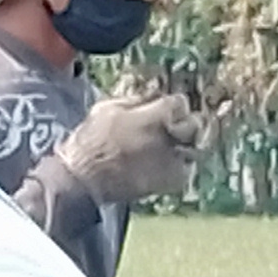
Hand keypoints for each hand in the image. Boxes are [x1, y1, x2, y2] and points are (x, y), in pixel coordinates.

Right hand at [55, 93, 202, 209]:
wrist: (84, 178)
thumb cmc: (92, 140)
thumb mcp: (109, 107)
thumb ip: (136, 100)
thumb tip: (152, 93)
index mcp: (158, 115)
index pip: (181, 103)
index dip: (173, 105)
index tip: (165, 109)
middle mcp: (171, 137)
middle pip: (193, 125)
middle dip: (184, 124)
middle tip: (171, 128)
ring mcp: (172, 161)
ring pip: (192, 148)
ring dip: (183, 146)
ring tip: (167, 148)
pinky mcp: (169, 182)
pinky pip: (185, 171)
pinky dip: (178, 167)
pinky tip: (163, 165)